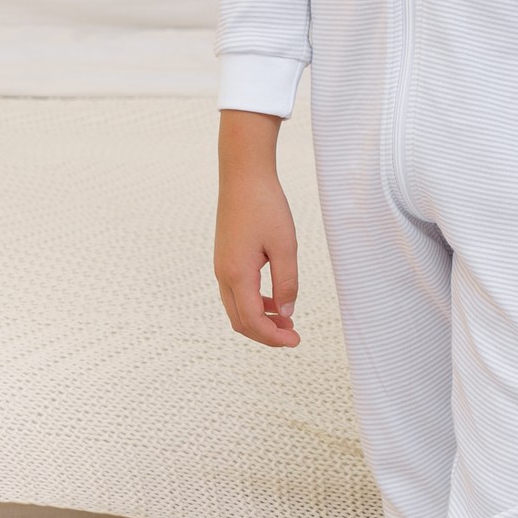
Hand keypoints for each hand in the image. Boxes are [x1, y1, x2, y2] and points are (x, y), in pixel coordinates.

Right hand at [215, 110, 300, 346]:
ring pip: (237, 309)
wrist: (243, 176)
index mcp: (237, 274)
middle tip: (293, 336)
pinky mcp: (225, 259)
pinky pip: (236, 293)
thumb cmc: (265, 206)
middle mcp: (224, 274)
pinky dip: (255, 304)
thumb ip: (287, 282)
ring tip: (287, 321)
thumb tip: (287, 313)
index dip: (273, 337)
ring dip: (260, 320)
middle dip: (266, 334)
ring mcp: (221, 267)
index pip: (252, 320)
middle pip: (240, 321)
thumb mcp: (285, 245)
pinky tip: (275, 300)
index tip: (296, 340)